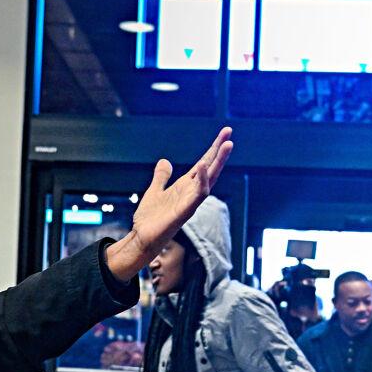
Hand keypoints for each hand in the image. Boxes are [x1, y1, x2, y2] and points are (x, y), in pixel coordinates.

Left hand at [104, 128, 233, 280]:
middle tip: (229, 133)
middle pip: (210, 168)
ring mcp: (190, 202)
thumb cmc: (150, 219)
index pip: (204, 164)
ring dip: (218, 162)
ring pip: (210, 180)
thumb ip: (161, 177)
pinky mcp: (184, 212)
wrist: (142, 239)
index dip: (213, 149)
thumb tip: (165, 161)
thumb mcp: (154, 191)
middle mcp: (191, 192)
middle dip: (220, 151)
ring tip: (226, 145)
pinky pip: (198, 195)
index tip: (224, 133)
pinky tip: (204, 167)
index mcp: (185, 186)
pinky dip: (202, 181)